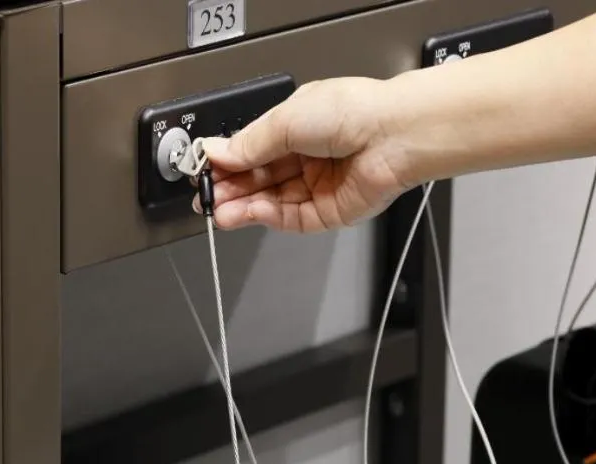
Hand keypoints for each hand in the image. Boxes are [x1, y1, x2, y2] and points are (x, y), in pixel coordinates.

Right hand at [199, 77, 414, 232]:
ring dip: (241, 206)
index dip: (226, 161)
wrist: (393, 137)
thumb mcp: (287, 120)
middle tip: (204, 196)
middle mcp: (306, 158)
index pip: (252, 150)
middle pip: (258, 179)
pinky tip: (244, 213)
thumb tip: (215, 152)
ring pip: (270, 202)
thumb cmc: (351, 113)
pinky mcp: (326, 213)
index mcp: (298, 128)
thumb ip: (249, 143)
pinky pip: (289, 218)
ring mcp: (316, 187)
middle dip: (229, 188)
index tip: (202, 170)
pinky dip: (264, 216)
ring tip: (217, 211)